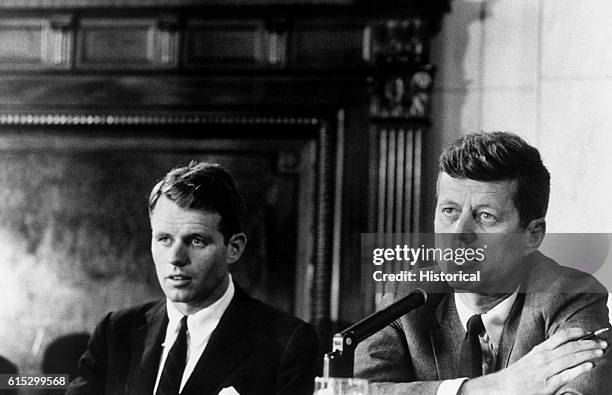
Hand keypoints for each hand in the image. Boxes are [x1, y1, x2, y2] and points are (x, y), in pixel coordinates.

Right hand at [460, 327, 606, 394]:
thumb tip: (566, 349)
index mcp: (540, 350)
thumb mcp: (532, 358)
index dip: (576, 333)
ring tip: (600, 352)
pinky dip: (578, 369)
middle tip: (603, 343)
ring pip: (570, 359)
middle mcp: (543, 358)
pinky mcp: (547, 385)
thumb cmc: (520, 374)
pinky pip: (566, 375)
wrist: (504, 387)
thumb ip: (548, 353)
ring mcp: (545, 371)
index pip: (560, 337)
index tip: (589, 332)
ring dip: (587, 354)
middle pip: (569, 347)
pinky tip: (589, 366)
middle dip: (588, 344)